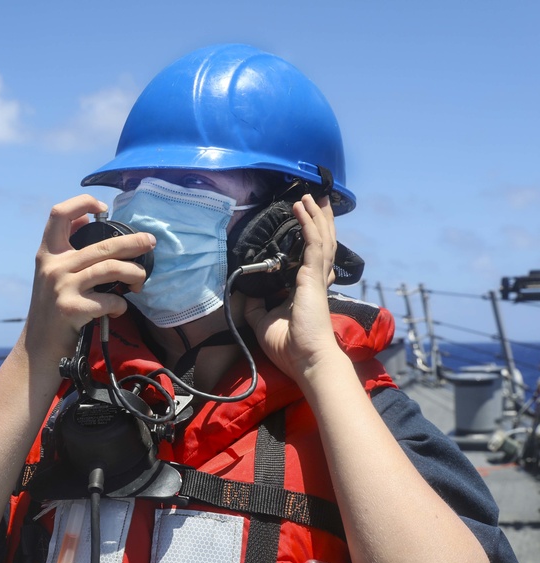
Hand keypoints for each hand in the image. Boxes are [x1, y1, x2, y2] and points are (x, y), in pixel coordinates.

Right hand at [25, 194, 154, 364]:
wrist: (39, 348)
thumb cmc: (52, 309)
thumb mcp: (50, 273)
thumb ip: (66, 247)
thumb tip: (86, 215)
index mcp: (47, 253)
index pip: (59, 214)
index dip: (81, 202)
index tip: (101, 207)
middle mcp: (53, 266)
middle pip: (101, 245)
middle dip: (132, 243)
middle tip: (150, 242)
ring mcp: (62, 287)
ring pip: (111, 269)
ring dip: (134, 274)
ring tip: (140, 281)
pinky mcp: (72, 309)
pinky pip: (110, 300)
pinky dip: (120, 304)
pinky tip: (118, 309)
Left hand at [243, 194, 342, 381]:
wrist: (306, 359)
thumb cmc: (290, 346)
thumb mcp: (263, 322)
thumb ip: (256, 307)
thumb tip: (247, 296)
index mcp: (308, 289)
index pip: (313, 256)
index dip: (313, 237)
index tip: (308, 221)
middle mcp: (317, 279)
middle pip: (323, 241)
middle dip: (320, 219)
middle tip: (317, 200)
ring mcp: (318, 276)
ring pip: (321, 237)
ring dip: (315, 214)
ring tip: (310, 196)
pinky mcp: (314, 276)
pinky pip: (313, 242)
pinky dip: (308, 223)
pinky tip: (302, 208)